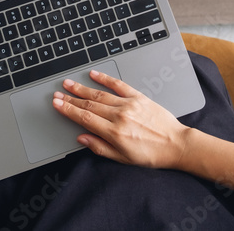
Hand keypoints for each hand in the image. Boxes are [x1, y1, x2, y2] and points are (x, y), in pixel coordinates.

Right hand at [52, 69, 192, 169]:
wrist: (176, 144)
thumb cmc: (151, 154)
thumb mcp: (123, 158)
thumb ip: (100, 147)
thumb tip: (82, 138)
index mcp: (114, 132)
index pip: (85, 118)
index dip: (68, 110)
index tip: (57, 104)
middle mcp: (120, 116)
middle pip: (89, 105)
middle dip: (71, 99)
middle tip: (57, 93)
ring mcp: (129, 104)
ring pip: (100, 94)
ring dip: (82, 89)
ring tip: (69, 84)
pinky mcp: (139, 97)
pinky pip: (119, 85)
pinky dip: (105, 79)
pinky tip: (94, 74)